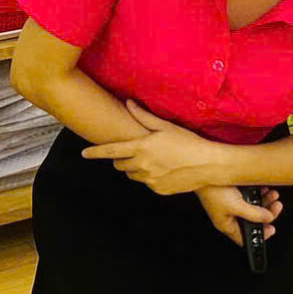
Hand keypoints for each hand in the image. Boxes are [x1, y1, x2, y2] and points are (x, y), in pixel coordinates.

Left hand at [83, 104, 222, 194]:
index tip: (84, 154)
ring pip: (132, 175)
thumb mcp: (165, 126)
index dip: (95, 153)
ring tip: (155, 159)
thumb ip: (143, 117)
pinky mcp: (158, 190)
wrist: (208, 165)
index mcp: (141, 149)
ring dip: (136, 168)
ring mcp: (150, 180)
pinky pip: (147, 183)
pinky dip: (150, 177)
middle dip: (123, 158)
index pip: (111, 152)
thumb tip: (128, 103)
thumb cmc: (187, 142)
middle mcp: (142, 166)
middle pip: (120, 165)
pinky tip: (165, 169)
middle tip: (137, 150)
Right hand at [198, 183, 281, 246]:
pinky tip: (264, 189)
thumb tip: (268, 218)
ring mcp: (232, 203)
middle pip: (253, 220)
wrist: (205, 169)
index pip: (245, 238)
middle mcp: (230, 215)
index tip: (271, 228)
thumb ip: (254, 214)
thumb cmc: (212, 189)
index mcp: (227, 224)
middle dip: (267, 213)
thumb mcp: (236, 206)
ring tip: (273, 195)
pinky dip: (260, 192)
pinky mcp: (234, 192)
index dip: (260, 235)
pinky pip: (251, 195)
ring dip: (266, 201)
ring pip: (254, 207)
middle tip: (275, 207)